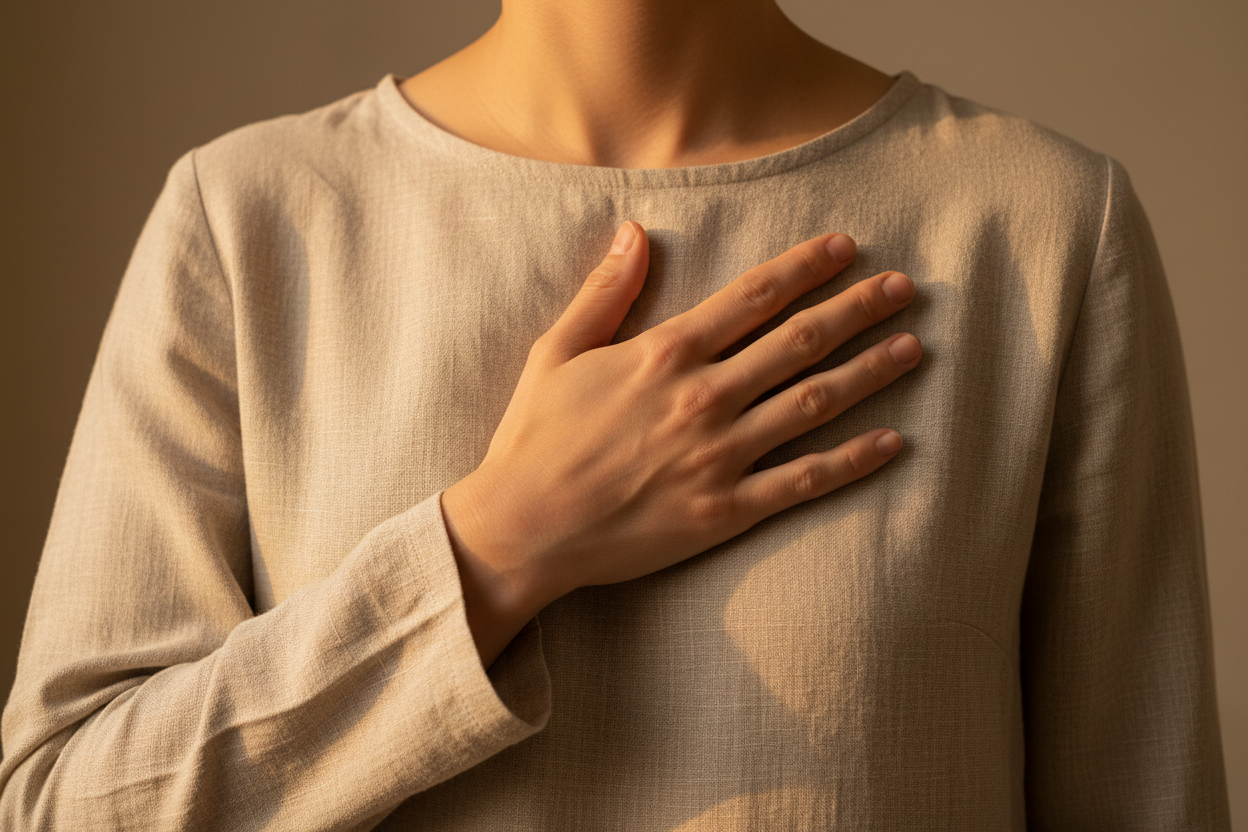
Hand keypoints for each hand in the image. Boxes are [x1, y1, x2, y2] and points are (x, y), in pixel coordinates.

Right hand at [441, 221, 920, 666]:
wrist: (523, 529)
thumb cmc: (534, 439)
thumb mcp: (556, 352)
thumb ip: (605, 292)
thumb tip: (635, 231)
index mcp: (664, 353)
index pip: (752, 296)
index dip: (805, 267)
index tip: (848, 247)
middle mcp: (703, 397)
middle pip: (798, 342)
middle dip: (856, 309)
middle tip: (903, 288)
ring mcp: (719, 456)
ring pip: (813, 403)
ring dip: (869, 372)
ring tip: (914, 347)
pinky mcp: (725, 510)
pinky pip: (802, 481)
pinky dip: (851, 461)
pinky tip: (892, 442)